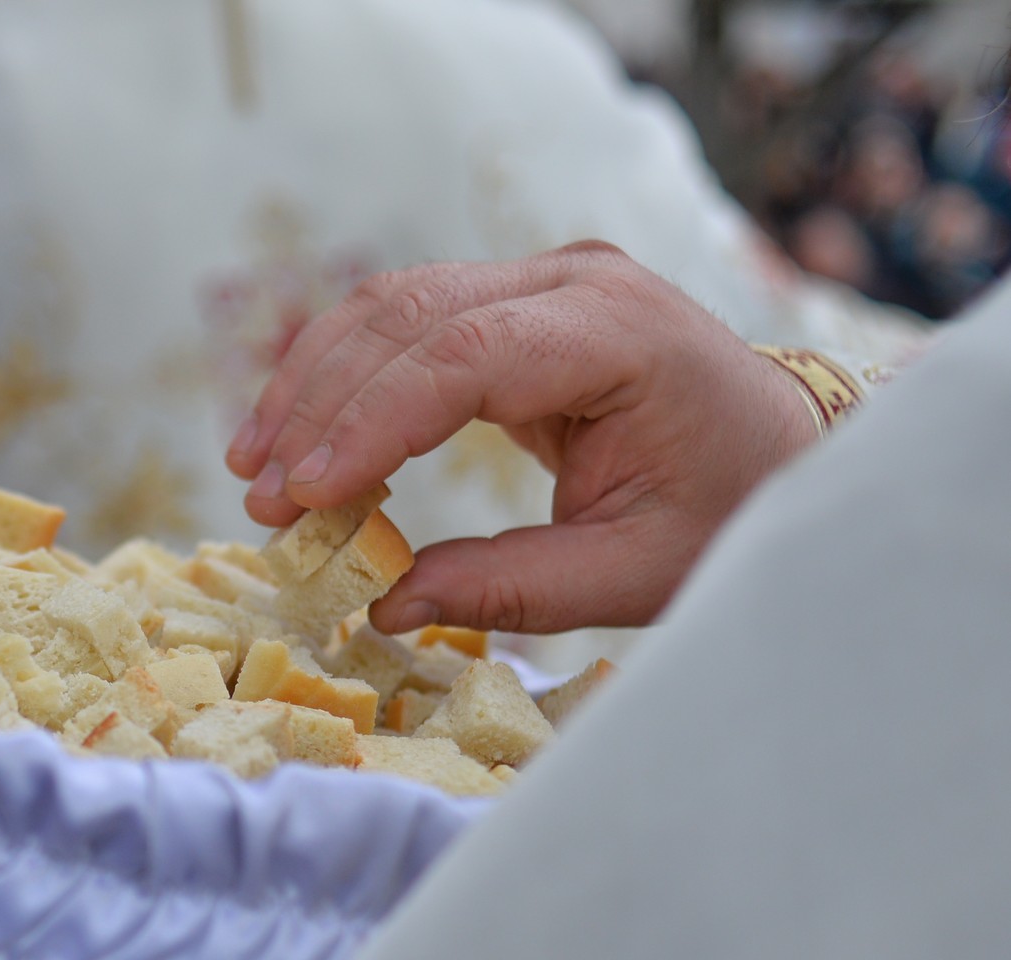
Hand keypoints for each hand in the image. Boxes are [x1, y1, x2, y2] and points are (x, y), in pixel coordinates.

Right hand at [225, 242, 819, 633]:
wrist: (781, 447)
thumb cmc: (725, 510)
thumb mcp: (636, 572)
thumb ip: (514, 590)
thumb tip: (388, 604)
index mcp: (620, 334)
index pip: (467, 356)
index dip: (371, 422)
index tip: (303, 494)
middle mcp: (572, 281)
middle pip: (409, 316)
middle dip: (318, 407)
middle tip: (260, 502)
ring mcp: (537, 280)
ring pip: (389, 306)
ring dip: (310, 385)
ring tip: (252, 470)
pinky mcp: (509, 302)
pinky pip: (404, 321)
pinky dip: (339, 375)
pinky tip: (294, 437)